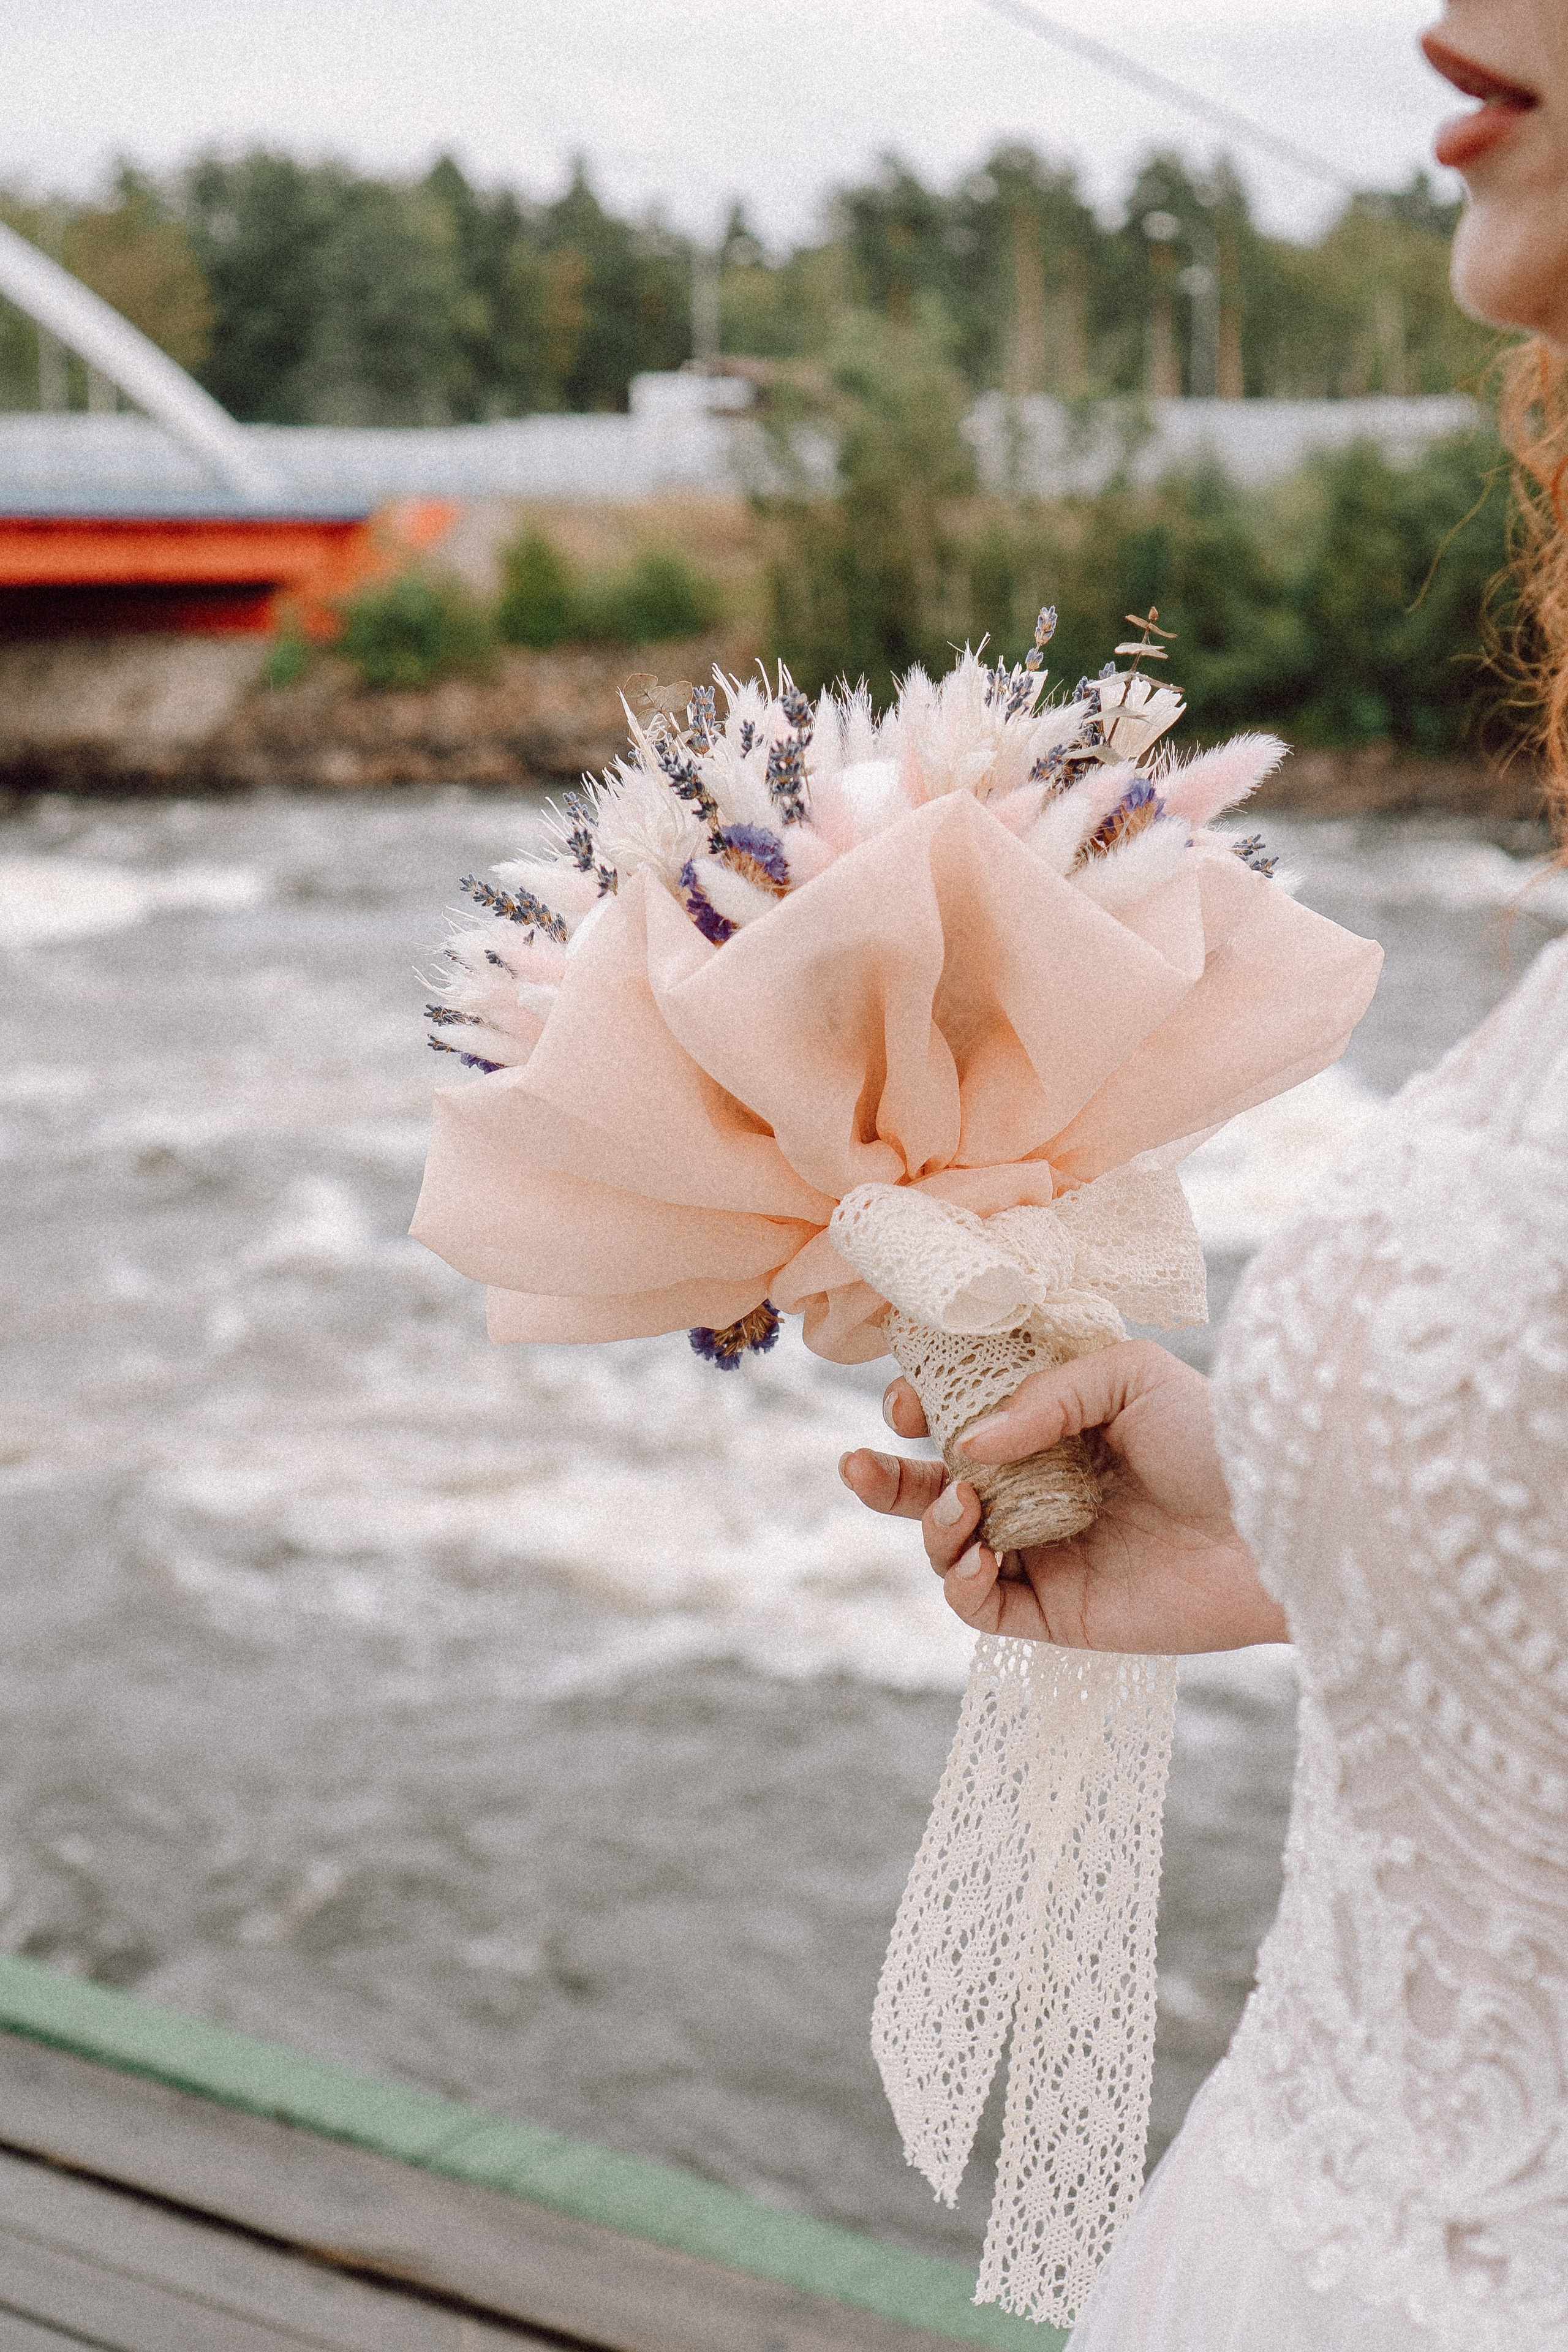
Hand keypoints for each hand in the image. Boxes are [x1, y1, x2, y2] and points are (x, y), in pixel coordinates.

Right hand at [838, 1339, 1285, 1654]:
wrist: (1278, 1529)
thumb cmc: (1218, 1440)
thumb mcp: (1131, 1376)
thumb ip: (1042, 1396)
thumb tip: (968, 1443)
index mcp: (1054, 1429)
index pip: (964, 1419)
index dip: (922, 1409)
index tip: (908, 1401)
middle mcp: (1041, 1490)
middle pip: (935, 1486)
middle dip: (886, 1476)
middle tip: (856, 1462)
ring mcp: (1045, 1553)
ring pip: (946, 1547)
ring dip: (928, 1523)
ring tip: (958, 1505)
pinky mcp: (1058, 1612)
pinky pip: (980, 1607)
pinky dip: (957, 1581)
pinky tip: (973, 1553)